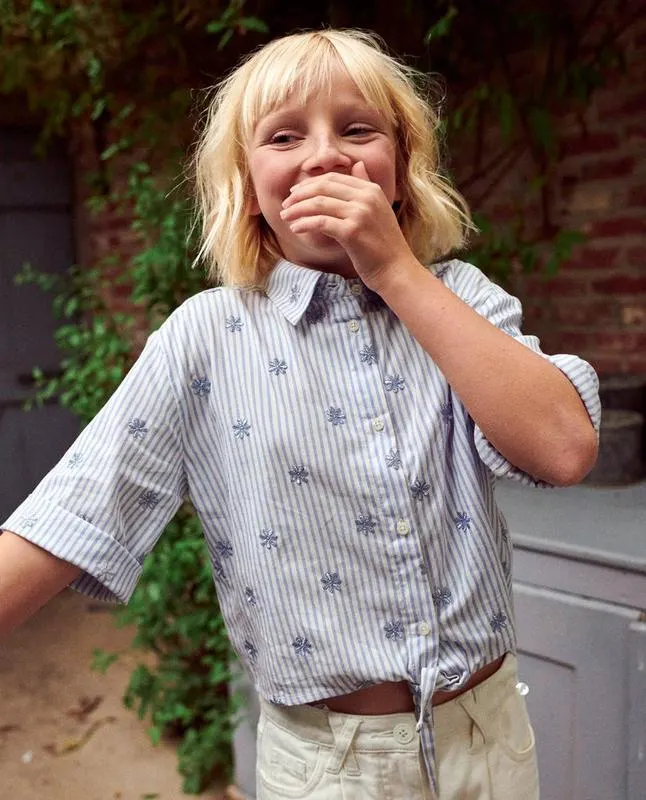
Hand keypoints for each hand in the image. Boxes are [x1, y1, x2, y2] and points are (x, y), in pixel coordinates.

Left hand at [279, 161, 419, 291]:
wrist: (396, 270)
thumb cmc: (384, 245)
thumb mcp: (378, 209)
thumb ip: (366, 186)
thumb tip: (357, 164)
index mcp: (372, 190)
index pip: (333, 178)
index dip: (310, 184)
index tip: (295, 194)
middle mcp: (366, 197)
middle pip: (323, 187)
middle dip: (299, 195)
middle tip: (286, 205)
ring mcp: (360, 213)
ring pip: (318, 203)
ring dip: (297, 210)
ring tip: (285, 217)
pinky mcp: (352, 231)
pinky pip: (320, 222)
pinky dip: (304, 224)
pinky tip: (296, 229)